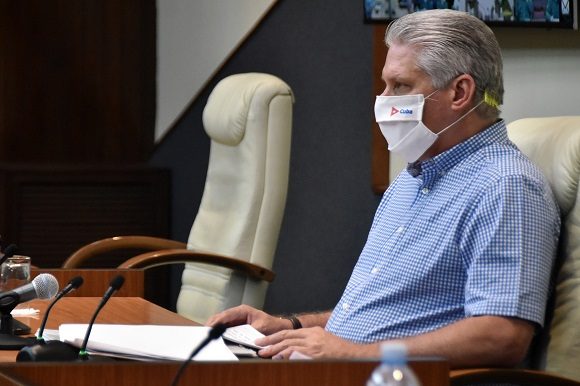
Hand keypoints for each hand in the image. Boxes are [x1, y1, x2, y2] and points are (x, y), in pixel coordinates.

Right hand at [205, 304, 291, 334]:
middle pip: (220, 318)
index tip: (209, 328)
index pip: (226, 315)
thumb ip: (251, 331)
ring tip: (206, 336)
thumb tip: (242, 336)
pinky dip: (218, 332)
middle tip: (204, 334)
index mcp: (243, 310)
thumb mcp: (262, 328)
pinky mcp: (236, 326)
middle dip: (211, 325)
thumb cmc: (272, 326)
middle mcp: (237, 313)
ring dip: (213, 329)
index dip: (216, 321)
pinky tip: (214, 338)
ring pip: (220, 323)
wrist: (280, 328)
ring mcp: (236, 320)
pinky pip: (224, 328)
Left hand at [255, 327, 372, 358]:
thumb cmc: (341, 352)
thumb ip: (310, 343)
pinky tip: (278, 358)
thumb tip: (293, 350)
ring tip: (264, 354)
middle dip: (271, 342)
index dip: (275, 337)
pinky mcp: (315, 354)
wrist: (355, 355)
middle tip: (259, 346)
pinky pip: (296, 353)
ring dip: (274, 349)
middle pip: (286, 337)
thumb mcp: (324, 341)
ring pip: (288, 344)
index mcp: (313, 332)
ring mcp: (313, 345)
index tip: (265, 341)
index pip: (289, 333)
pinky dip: (285, 355)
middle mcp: (312, 336)